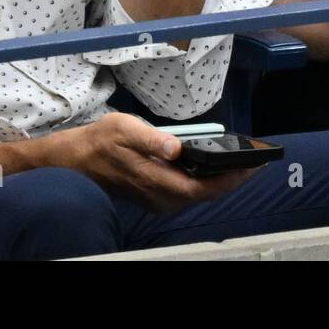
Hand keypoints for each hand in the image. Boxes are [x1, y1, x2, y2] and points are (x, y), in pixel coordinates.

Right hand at [43, 113, 258, 213]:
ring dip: (221, 180)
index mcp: (155, 180)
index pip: (202, 188)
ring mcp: (157, 200)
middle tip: (256, 160)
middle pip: (205, 194)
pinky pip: (188, 192)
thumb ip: (151, 138)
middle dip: (232, 179)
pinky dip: (206, 180)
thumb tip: (176, 147)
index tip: (252, 165)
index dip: (230, 180)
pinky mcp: (155, 196)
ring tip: (242, 161)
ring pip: (198, 195)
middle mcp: (159, 197)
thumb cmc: (99, 141)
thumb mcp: (123, 129)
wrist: (73, 161)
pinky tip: (215, 165)